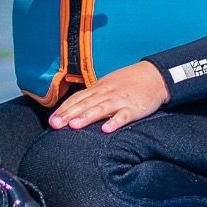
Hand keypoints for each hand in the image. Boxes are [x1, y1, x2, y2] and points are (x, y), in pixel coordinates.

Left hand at [48, 62, 169, 133]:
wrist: (154, 76)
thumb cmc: (129, 82)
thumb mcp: (108, 85)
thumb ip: (93, 96)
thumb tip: (75, 109)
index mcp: (99, 88)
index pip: (78, 98)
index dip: (64, 109)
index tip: (52, 120)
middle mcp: (107, 93)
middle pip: (85, 104)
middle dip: (69, 114)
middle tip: (55, 124)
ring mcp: (120, 100)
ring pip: (101, 108)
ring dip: (87, 117)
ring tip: (74, 126)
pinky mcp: (135, 108)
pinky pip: (124, 115)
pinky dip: (115, 122)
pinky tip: (106, 130)